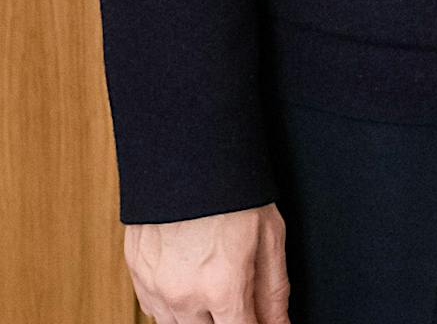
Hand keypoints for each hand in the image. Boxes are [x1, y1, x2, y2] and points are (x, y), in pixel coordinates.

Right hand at [124, 203, 289, 323]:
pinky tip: (191, 280)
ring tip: (216, 282)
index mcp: (222, 287)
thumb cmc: (234, 190)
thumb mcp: (270, 234)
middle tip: (239, 293)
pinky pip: (156, 310)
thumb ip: (274, 290)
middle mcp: (184, 297)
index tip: (262, 321)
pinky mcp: (137, 277)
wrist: (186, 155)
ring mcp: (156, 289)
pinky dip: (175, 306)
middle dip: (228, 319)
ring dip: (200, 317)